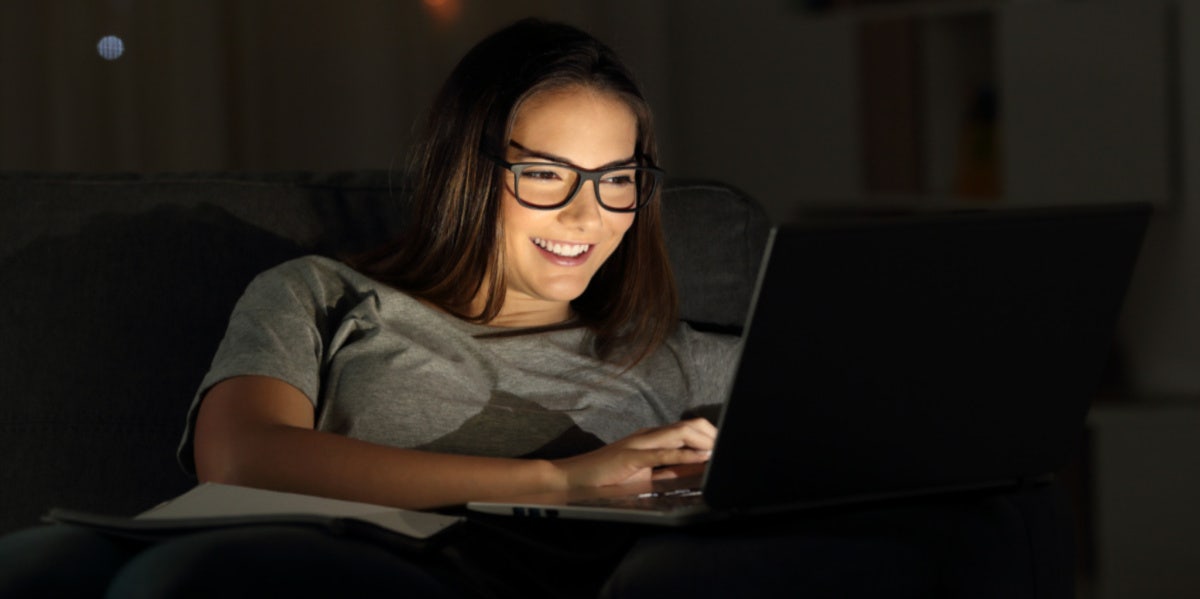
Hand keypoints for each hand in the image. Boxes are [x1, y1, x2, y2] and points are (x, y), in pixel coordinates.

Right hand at [550, 418, 716, 488]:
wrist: (573, 479)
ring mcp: (640, 443)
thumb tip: (702, 469)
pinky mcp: (631, 456)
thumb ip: (673, 471)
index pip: (691, 428)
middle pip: (691, 425)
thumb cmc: (608, 478)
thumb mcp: (647, 474)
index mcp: (654, 438)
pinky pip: (662, 453)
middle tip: (731, 451)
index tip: (730, 448)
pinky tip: (701, 458)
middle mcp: (649, 435)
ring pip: (681, 433)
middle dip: (715, 435)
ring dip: (705, 441)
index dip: (713, 435)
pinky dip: (685, 455)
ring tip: (722, 452)